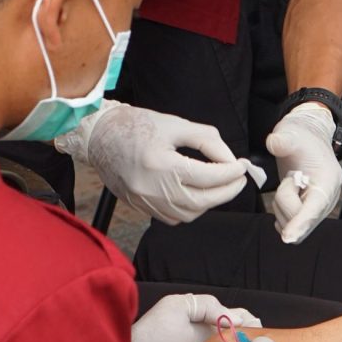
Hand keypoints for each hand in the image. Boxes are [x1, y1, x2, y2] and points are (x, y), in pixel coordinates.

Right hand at [57, 103, 262, 223]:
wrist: (99, 136)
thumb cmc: (136, 125)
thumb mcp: (176, 124)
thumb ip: (207, 141)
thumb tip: (230, 160)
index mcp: (161, 164)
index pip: (207, 177)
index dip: (230, 173)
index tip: (242, 167)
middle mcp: (152, 188)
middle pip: (202, 201)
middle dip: (226, 192)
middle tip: (238, 179)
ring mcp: (145, 202)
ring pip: (190, 214)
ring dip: (210, 202)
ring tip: (218, 186)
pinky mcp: (141, 208)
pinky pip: (174, 217)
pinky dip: (191, 209)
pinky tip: (196, 193)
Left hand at [264, 102, 341, 243]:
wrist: (308, 141)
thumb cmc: (302, 139)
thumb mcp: (292, 134)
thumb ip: (283, 140)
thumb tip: (273, 143)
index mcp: (328, 182)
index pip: (314, 208)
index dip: (300, 223)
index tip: (288, 237)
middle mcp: (327, 199)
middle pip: (299, 218)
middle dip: (285, 199)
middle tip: (290, 177)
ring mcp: (318, 209)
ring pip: (291, 223)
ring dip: (281, 205)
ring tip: (290, 183)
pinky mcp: (309, 213)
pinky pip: (289, 226)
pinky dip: (281, 213)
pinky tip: (285, 196)